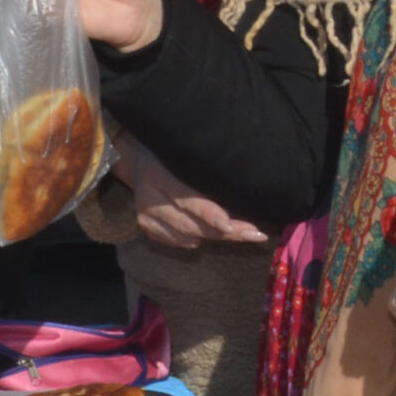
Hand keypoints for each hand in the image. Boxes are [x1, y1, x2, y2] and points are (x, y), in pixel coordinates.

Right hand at [117, 137, 266, 247]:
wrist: (140, 158)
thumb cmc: (177, 154)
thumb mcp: (188, 156)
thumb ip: (208, 174)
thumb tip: (242, 192)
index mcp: (158, 173)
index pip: (186, 197)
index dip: (209, 213)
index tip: (230, 225)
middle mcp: (148, 197)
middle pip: (188, 223)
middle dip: (224, 231)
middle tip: (254, 234)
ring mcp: (144, 215)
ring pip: (185, 236)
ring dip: (215, 237)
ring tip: (244, 233)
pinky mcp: (145, 227)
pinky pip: (177, 241)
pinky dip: (196, 239)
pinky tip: (213, 233)